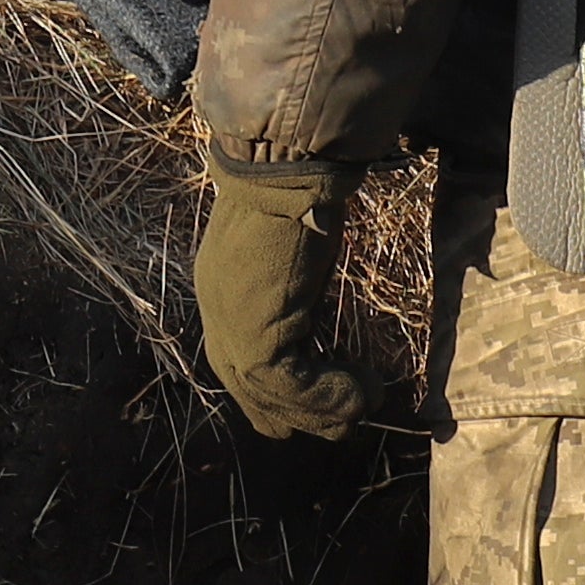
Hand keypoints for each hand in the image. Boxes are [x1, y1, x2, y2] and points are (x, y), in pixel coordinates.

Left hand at [192, 155, 371, 441]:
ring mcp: (231, 328)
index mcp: (222, 293)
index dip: (279, 388)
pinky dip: (330, 396)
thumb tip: (313, 301)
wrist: (286, 167)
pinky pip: (291, 387)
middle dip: (300, 411)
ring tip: (366, 399)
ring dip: (326, 408)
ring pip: (272, 397)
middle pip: (249, 389)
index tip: (324, 393)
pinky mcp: (253, 336)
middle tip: (346, 417)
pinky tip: (364, 388)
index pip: (240, 362)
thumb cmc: (296, 191)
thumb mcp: (288, 248)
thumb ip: (288, 283)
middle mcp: (218, 315)